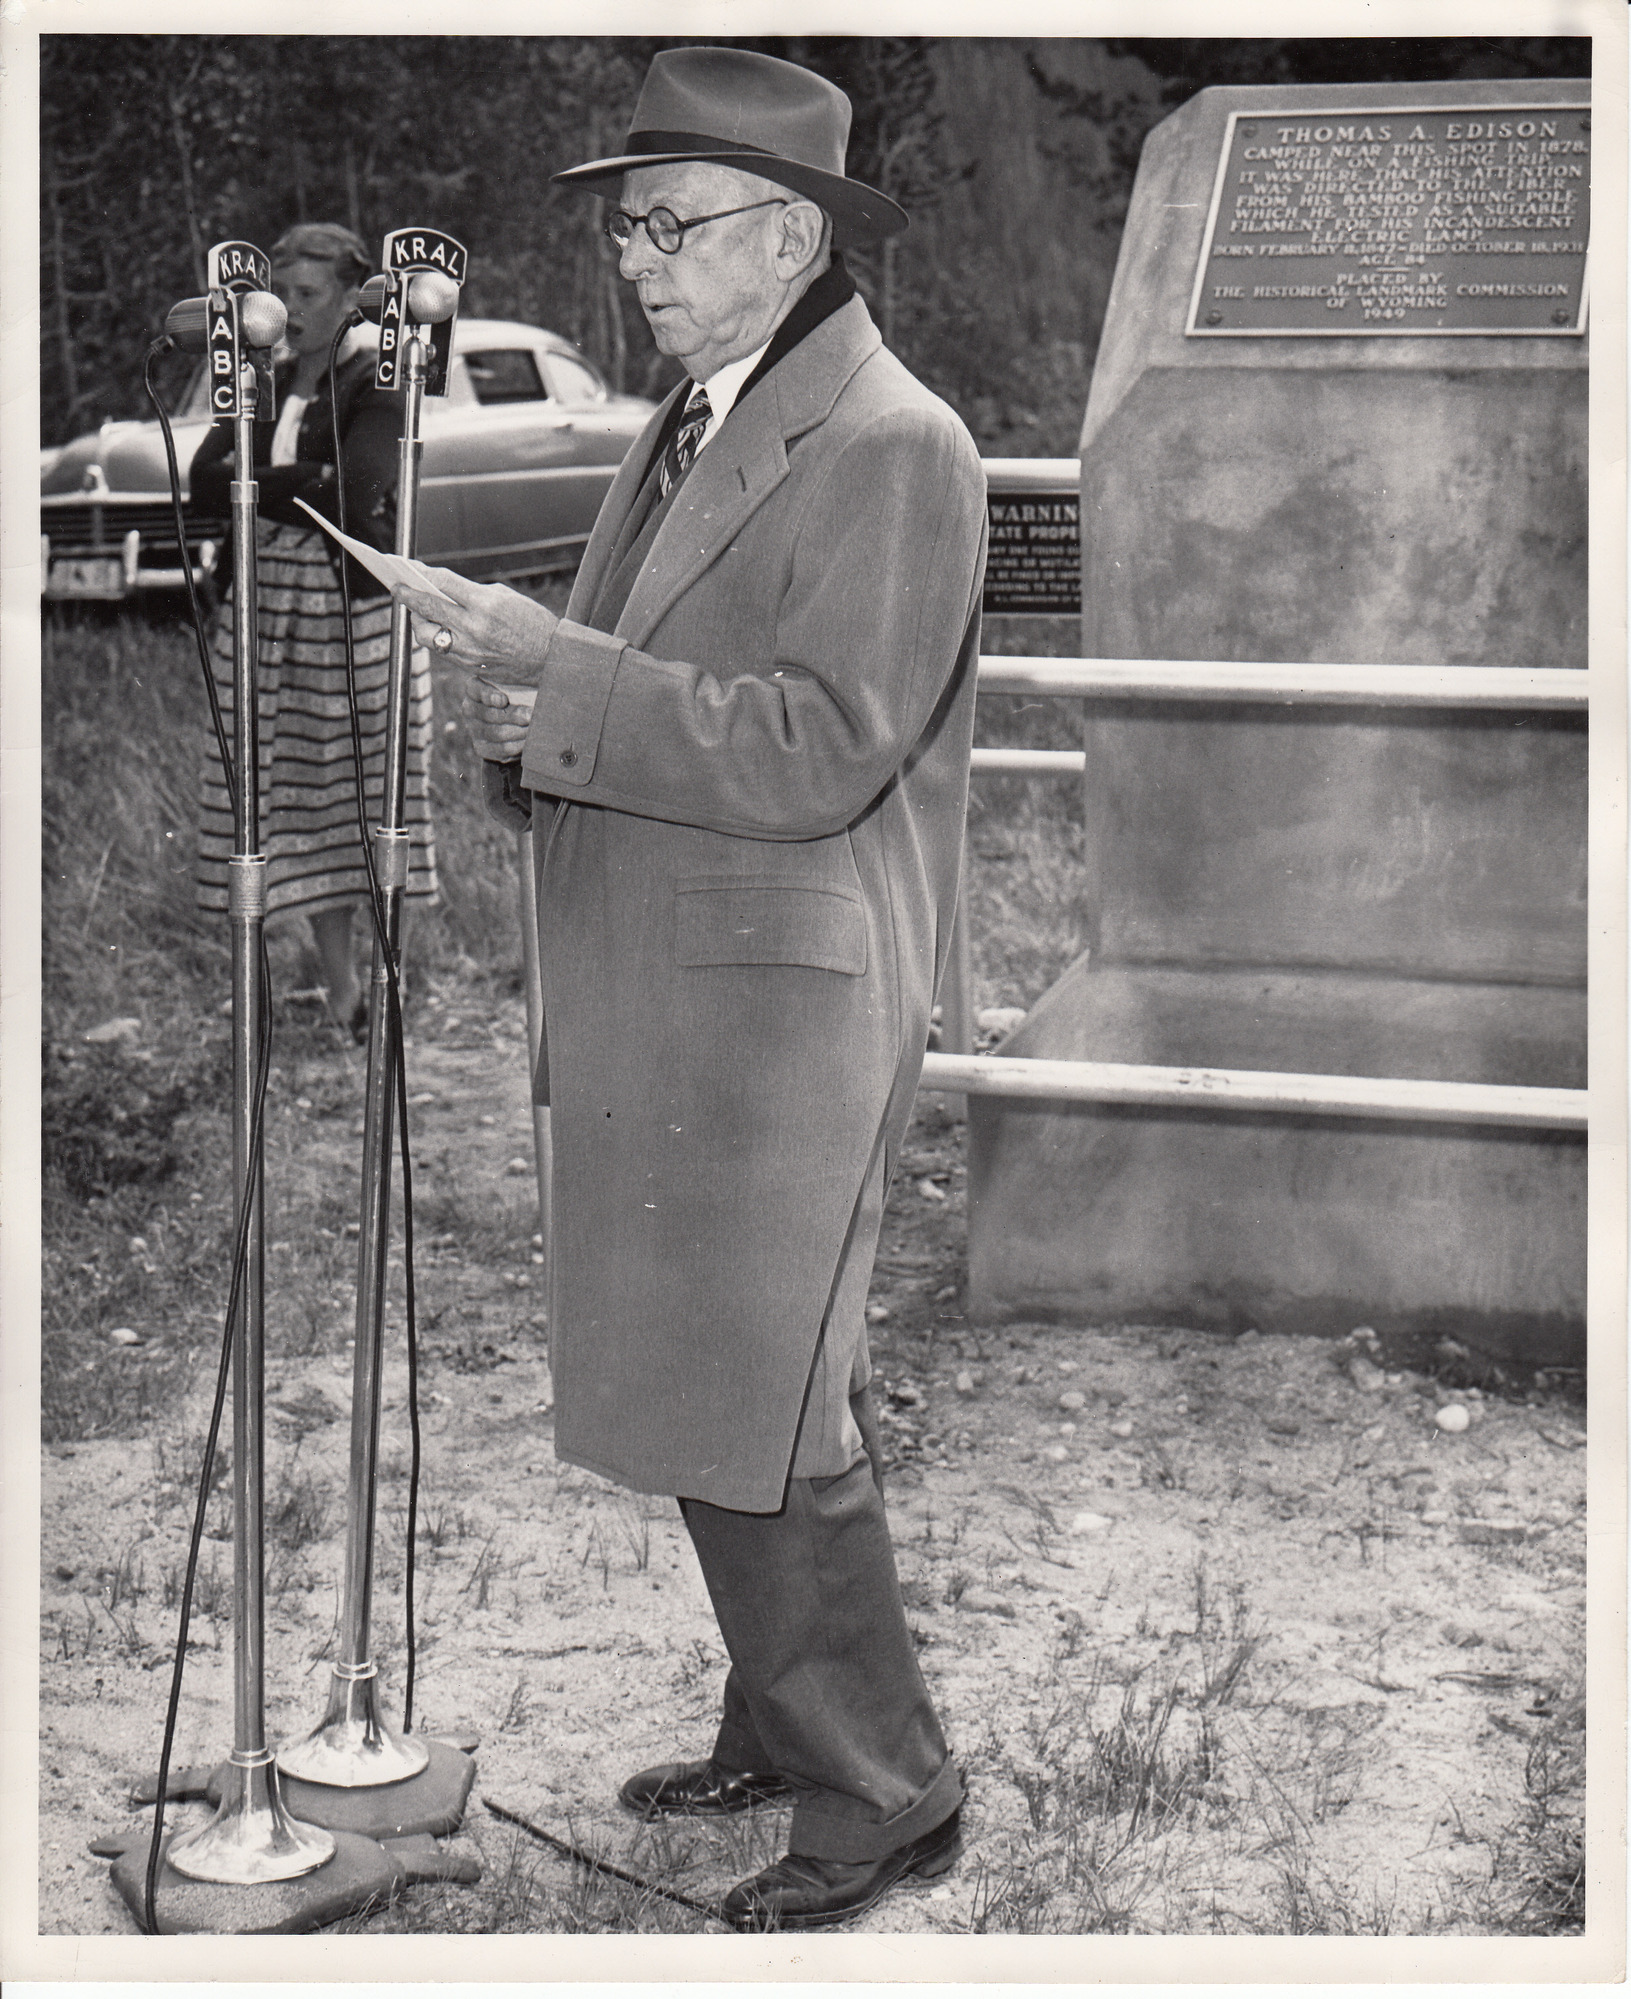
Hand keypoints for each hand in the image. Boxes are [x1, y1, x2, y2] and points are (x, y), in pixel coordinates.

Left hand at [393, 566, 558, 682]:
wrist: (551, 660)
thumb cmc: (532, 624)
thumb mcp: (506, 597)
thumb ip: (473, 592)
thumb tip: (444, 589)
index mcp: (485, 604)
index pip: (443, 582)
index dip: (424, 573)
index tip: (411, 568)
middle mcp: (474, 627)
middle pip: (427, 607)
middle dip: (407, 596)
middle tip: (397, 588)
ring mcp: (469, 649)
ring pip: (426, 634)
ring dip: (417, 621)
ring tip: (417, 613)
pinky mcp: (469, 666)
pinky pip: (441, 650)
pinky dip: (435, 637)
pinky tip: (434, 628)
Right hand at [461, 676, 534, 762]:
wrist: (512, 720)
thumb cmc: (517, 695)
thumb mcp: (516, 685)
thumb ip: (520, 681)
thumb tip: (536, 689)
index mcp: (474, 688)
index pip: (477, 690)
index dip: (488, 696)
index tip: (503, 700)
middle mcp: (470, 709)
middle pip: (490, 715)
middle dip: (515, 716)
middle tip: (532, 716)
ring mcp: (474, 730)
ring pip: (498, 733)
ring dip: (519, 732)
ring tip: (536, 729)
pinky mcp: (482, 748)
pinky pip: (501, 750)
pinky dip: (518, 747)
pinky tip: (530, 742)